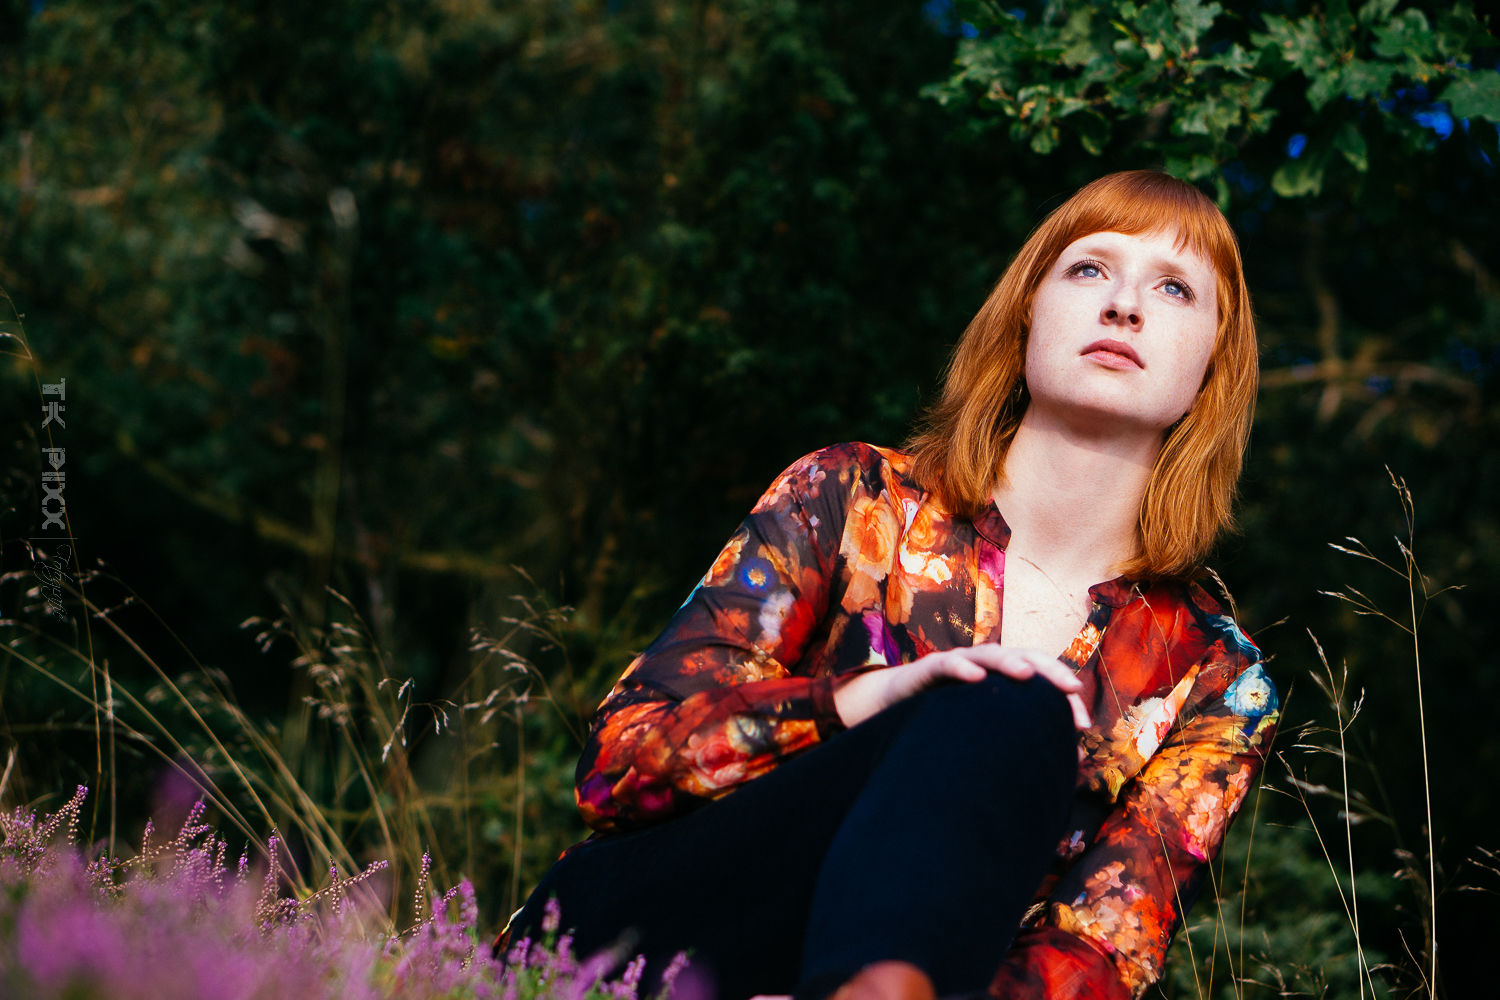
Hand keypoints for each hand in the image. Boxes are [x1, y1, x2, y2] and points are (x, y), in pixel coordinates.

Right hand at [831, 643, 1092, 731]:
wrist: (894, 711)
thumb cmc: (947, 723)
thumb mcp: (991, 733)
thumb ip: (1027, 740)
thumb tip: (1081, 760)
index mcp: (1004, 682)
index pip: (1042, 680)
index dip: (1063, 697)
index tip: (1083, 724)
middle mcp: (985, 668)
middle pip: (1024, 658)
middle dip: (1049, 670)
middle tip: (1071, 689)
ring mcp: (958, 665)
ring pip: (989, 655)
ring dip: (1009, 663)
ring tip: (1028, 675)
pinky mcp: (929, 669)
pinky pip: (947, 663)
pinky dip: (963, 668)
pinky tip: (976, 678)